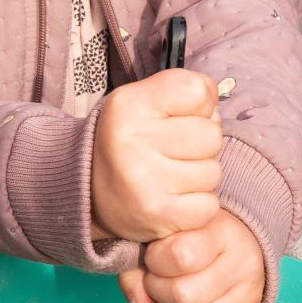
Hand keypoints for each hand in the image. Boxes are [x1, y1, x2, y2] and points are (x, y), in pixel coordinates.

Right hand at [89, 69, 221, 242]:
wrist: (86, 192)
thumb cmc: (126, 142)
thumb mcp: (141, 101)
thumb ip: (181, 88)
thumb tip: (214, 98)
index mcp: (129, 106)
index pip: (196, 91)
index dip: (197, 105)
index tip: (175, 118)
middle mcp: (132, 141)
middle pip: (211, 135)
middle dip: (199, 145)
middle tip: (171, 152)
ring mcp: (144, 181)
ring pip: (212, 172)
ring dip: (198, 177)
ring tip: (169, 176)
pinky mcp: (157, 214)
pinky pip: (208, 206)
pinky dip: (196, 205)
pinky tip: (172, 199)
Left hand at [120, 210, 264, 302]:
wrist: (233, 242)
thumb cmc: (190, 235)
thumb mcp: (167, 231)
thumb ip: (141, 261)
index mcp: (221, 232)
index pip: (180, 256)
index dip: (155, 262)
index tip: (153, 258)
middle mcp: (242, 262)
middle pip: (186, 295)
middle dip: (158, 294)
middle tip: (156, 284)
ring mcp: (249, 294)